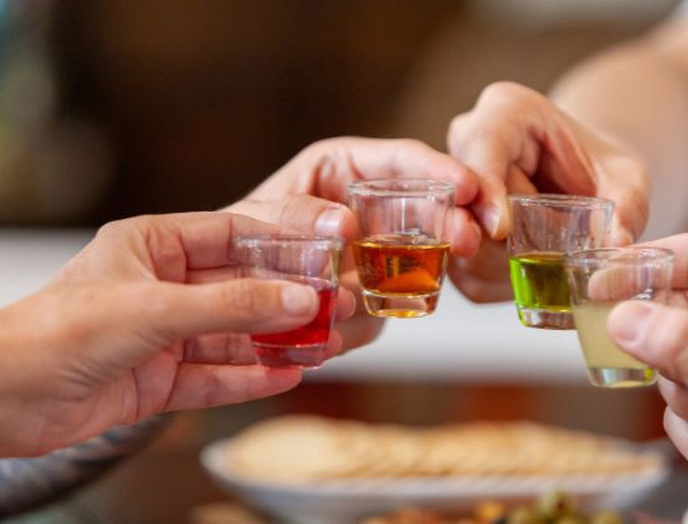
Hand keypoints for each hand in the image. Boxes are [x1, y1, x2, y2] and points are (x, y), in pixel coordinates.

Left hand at [0, 212, 355, 457]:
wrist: (3, 400)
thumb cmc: (57, 332)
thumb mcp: (156, 309)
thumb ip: (232, 305)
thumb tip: (298, 299)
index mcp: (152, 246)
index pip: (231, 233)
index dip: (281, 243)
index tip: (325, 251)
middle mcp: (161, 287)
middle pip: (240, 289)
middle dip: (287, 300)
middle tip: (333, 306)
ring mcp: (162, 335)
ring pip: (234, 336)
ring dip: (277, 343)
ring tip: (323, 347)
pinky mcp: (159, 379)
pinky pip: (216, 376)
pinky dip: (251, 378)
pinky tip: (288, 376)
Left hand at [224, 136, 482, 345]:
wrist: (217, 293)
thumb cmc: (231, 238)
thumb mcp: (254, 215)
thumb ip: (291, 213)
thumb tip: (342, 223)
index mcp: (342, 171)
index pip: (401, 161)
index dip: (439, 169)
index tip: (468, 186)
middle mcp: (365, 211)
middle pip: (425, 209)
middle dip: (451, 223)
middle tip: (471, 240)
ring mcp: (371, 257)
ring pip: (415, 262)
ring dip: (424, 273)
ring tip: (434, 274)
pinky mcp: (366, 298)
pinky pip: (383, 309)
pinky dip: (374, 318)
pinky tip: (358, 322)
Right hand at [446, 82, 648, 301]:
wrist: (584, 183)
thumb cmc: (601, 170)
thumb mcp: (626, 178)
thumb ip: (626, 205)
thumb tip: (617, 244)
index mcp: (508, 113)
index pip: (483, 143)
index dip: (486, 187)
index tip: (500, 228)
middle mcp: (468, 145)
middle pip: (461, 197)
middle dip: (482, 237)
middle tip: (515, 263)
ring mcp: (453, 188)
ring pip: (455, 238)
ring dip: (497, 266)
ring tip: (544, 269)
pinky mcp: (452, 230)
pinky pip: (461, 269)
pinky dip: (494, 283)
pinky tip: (528, 279)